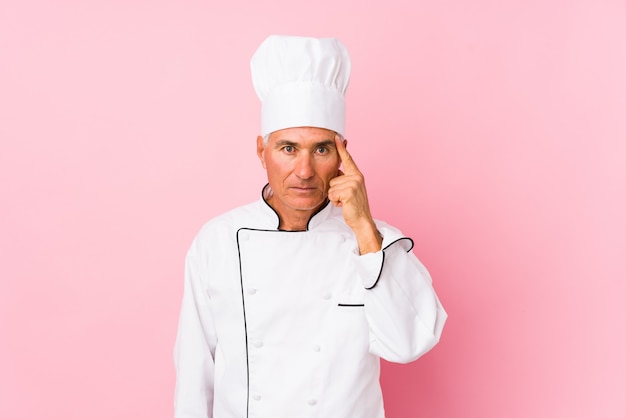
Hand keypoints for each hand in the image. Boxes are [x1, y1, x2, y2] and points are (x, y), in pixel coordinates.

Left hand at [328, 135, 381, 253]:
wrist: (362, 220)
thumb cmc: (354, 207)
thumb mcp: (349, 190)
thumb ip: (344, 180)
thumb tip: (335, 172)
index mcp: (357, 175)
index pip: (347, 159)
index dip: (341, 148)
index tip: (336, 137)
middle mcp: (356, 177)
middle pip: (332, 179)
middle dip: (334, 190)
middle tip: (345, 199)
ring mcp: (353, 184)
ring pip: (330, 187)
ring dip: (334, 197)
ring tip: (345, 202)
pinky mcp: (349, 191)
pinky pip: (331, 194)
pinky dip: (335, 201)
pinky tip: (344, 205)